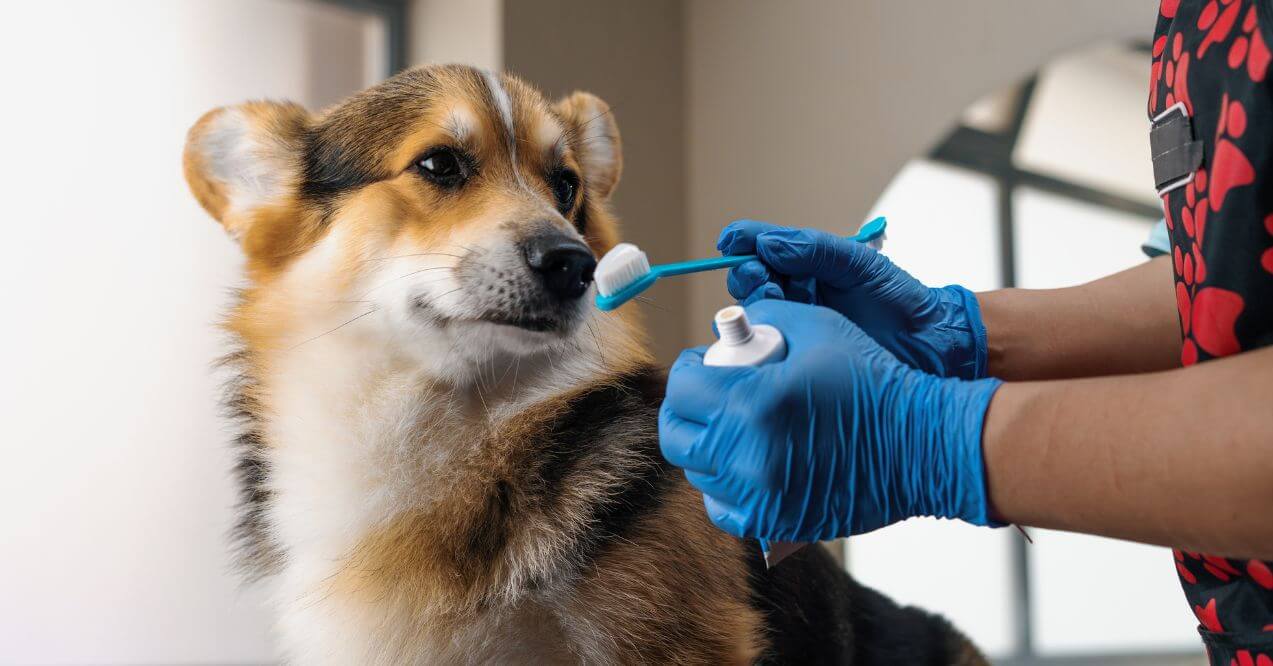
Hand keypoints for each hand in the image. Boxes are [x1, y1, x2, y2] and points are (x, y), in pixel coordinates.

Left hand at [659, 299, 1001, 540]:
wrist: (922, 444)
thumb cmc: (873, 381)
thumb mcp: (818, 326)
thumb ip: (762, 318)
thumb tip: (728, 330)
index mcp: (752, 402)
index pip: (683, 389)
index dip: (689, 370)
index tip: (702, 365)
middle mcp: (747, 455)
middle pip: (678, 436)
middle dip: (686, 410)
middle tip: (706, 397)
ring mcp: (759, 496)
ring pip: (698, 473)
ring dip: (707, 446)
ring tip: (734, 426)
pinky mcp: (774, 523)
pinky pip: (723, 508)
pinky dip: (725, 486)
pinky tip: (745, 464)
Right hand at [718, 220, 989, 378]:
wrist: (929, 344)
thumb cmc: (900, 299)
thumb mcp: (860, 264)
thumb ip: (814, 249)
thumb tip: (768, 243)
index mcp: (809, 265)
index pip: (765, 247)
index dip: (744, 241)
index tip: (730, 240)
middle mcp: (797, 292)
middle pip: (750, 279)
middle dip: (747, 273)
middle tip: (760, 276)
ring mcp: (796, 324)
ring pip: (753, 309)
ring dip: (754, 300)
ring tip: (773, 298)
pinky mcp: (797, 355)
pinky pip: (764, 343)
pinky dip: (757, 336)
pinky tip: (765, 331)